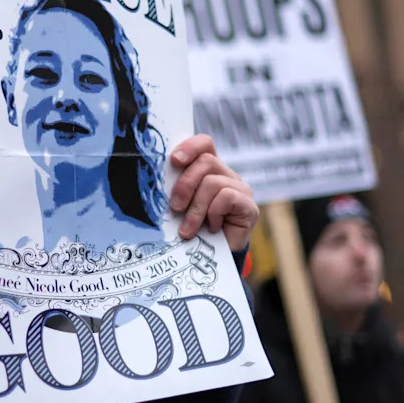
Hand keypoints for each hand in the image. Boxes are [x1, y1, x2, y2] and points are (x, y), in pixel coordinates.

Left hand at [169, 134, 257, 251]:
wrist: (212, 258)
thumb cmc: (192, 228)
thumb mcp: (180, 205)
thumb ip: (174, 189)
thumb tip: (154, 179)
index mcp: (208, 170)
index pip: (204, 144)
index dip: (190, 147)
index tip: (174, 160)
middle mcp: (226, 175)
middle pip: (206, 162)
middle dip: (185, 185)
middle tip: (175, 207)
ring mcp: (240, 189)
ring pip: (213, 183)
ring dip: (195, 209)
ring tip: (187, 229)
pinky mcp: (249, 206)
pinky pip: (227, 197)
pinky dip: (213, 214)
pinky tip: (211, 227)